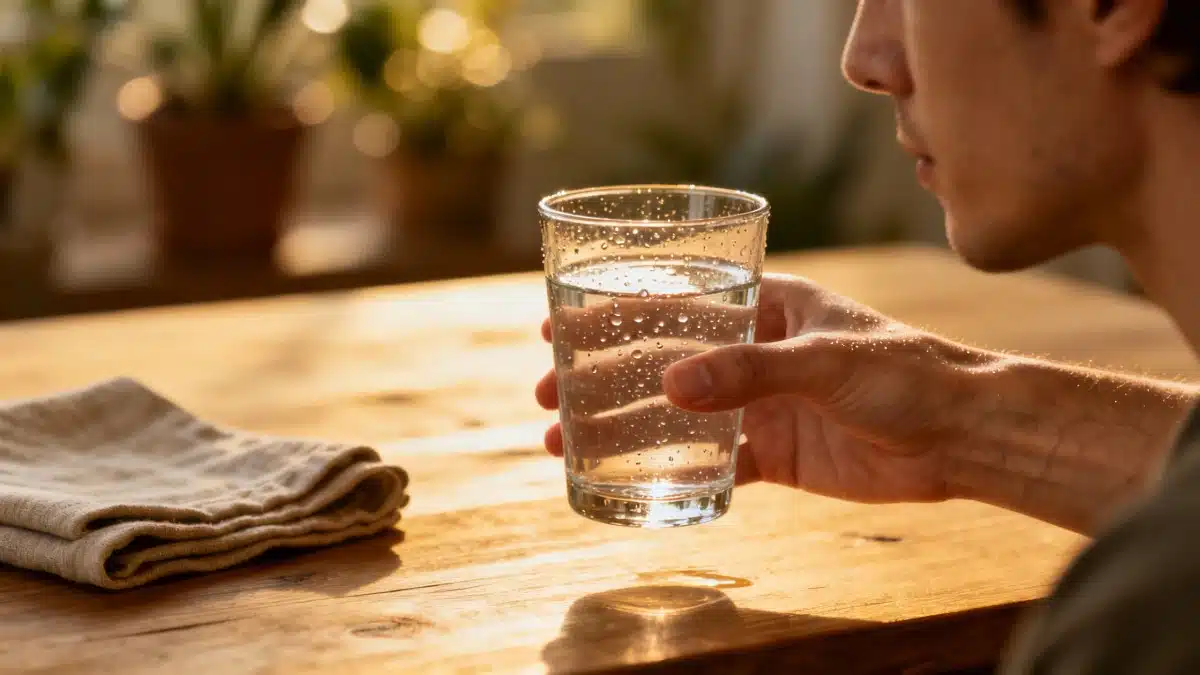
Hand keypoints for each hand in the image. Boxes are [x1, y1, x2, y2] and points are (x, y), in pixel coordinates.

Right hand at [536, 273, 999, 504]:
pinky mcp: (774, 453)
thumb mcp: (826, 361)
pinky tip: (631, 480)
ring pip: (675, 415)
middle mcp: (753, 353)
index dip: (612, 311)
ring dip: (623, 425)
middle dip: (601, 376)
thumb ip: (750, 371)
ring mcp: (760, 404)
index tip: (557, 323)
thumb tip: (670, 383)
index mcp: (763, 308)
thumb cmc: (905, 372)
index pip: (672, 302)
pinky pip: (710, 462)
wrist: (961, 434)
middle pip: (659, 360)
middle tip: (545, 394)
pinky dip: (673, 471)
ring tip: (564, 442)